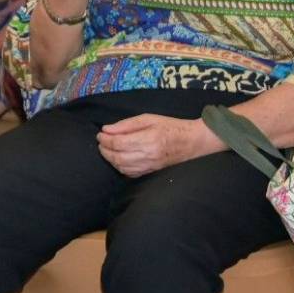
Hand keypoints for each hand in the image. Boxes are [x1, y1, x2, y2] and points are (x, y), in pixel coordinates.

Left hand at [98, 114, 214, 176]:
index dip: (105, 139)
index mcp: (148, 139)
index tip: (100, 134)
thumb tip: (106, 129)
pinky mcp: (152, 172)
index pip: (118, 143)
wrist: (193, 142)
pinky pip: (131, 174)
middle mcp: (149, 155)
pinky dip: (120, 168)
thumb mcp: (149, 118)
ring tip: (107, 150)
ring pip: (122, 167)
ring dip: (110, 160)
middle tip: (101, 142)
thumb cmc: (171, 127)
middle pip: (117, 157)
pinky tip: (118, 159)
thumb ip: (126, 124)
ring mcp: (150, 166)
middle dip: (104, 150)